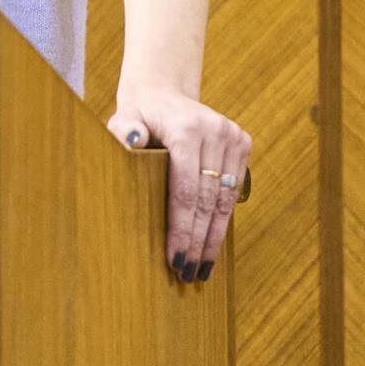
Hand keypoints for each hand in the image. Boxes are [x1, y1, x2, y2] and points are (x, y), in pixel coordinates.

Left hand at [108, 83, 249, 282]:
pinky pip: (232, 190)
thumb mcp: (122, 118)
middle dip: (197, 241)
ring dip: (214, 237)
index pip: (185, 191)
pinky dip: (222, 218)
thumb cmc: (137, 114)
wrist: (163, 91)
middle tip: (189, 274)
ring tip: (202, 268)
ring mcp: (233, 137)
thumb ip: (124, 130)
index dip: (181, 229)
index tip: (175, 259)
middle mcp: (216, 132)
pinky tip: (212, 243)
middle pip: (207, 200)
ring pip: (224, 200)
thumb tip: (133, 140)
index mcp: (188, 130)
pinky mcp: (242, 143)